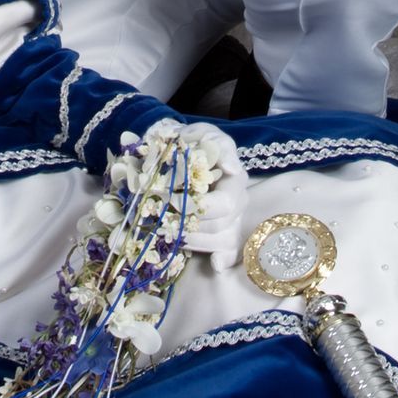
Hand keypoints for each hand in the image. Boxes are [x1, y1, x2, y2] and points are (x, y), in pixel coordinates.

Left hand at [179, 125, 251, 266]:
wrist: (179, 151)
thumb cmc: (191, 143)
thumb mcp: (202, 133)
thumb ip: (217, 145)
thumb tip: (233, 169)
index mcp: (235, 178)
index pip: (224, 203)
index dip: (196, 207)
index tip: (168, 201)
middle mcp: (238, 201)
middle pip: (219, 225)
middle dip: (186, 224)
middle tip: (159, 216)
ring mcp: (234, 219)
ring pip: (218, 240)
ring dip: (189, 238)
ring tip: (165, 228)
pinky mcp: (226, 233)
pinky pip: (230, 251)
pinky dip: (223, 259)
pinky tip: (215, 264)